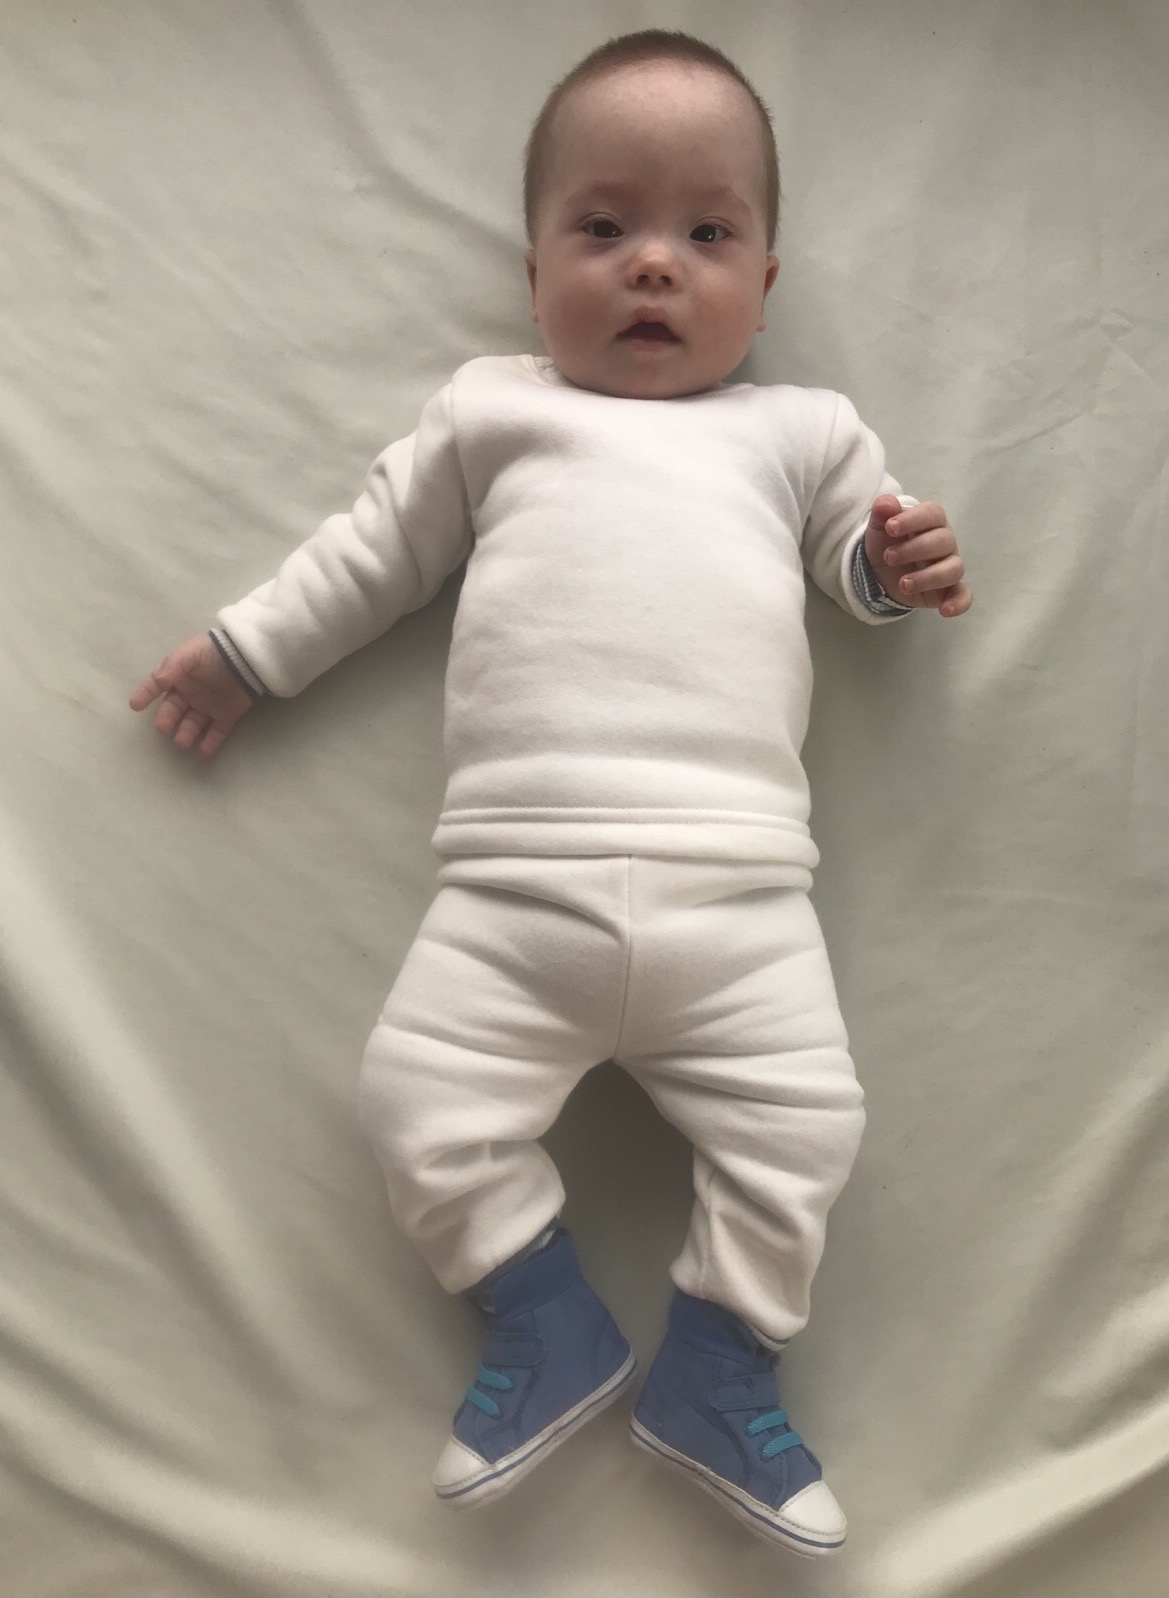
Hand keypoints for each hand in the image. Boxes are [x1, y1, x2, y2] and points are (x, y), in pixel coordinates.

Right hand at [130, 633, 254, 757]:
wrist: (247, 657)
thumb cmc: (214, 652)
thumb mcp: (190, 653)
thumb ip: (172, 667)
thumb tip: (157, 682)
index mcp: (179, 676)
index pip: (157, 685)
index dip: (145, 694)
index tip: (135, 706)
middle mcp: (191, 693)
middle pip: (174, 709)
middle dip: (167, 720)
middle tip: (163, 728)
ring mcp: (208, 706)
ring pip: (193, 724)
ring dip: (186, 734)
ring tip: (182, 743)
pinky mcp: (227, 716)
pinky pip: (217, 732)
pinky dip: (210, 743)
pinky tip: (203, 753)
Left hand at [865, 496, 972, 617]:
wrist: (878, 571)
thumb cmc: (886, 542)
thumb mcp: (878, 527)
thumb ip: (882, 512)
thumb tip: (885, 503)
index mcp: (930, 521)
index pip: (932, 513)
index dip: (913, 519)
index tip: (890, 528)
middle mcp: (944, 542)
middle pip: (943, 541)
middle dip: (914, 549)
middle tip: (888, 558)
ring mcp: (948, 566)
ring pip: (953, 568)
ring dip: (929, 577)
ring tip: (903, 584)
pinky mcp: (947, 590)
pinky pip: (963, 595)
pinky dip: (959, 603)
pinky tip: (945, 610)